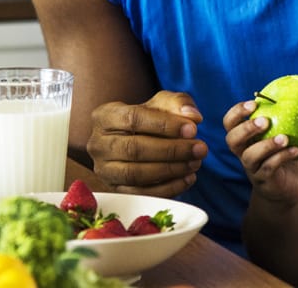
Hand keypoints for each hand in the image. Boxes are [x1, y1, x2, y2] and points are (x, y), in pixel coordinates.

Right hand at [86, 90, 206, 197]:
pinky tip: (188, 178)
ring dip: (170, 170)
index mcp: (105, 115)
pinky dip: (167, 188)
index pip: (133, 119)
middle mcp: (97, 144)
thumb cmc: (149, 119)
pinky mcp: (114, 190)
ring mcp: (103, 169)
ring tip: (196, 163)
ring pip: (135, 174)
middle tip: (200, 149)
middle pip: (134, 149)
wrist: (133, 140)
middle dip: (172, 150)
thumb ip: (178, 103)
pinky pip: (141, 194)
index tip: (193, 129)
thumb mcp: (162, 103)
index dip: (165, 125)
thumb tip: (193, 116)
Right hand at [223, 100, 297, 204]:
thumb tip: (297, 89)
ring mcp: (251, 168)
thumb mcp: (282, 134)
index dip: (237, 112)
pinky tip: (296, 150)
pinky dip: (282, 158)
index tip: (254, 103)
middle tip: (265, 121)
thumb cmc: (283, 156)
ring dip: (267, 145)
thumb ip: (284, 117)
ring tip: (285, 137)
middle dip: (246, 128)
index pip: (229, 123)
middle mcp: (243, 153)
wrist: (285, 189)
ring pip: (250, 156)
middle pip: (232, 140)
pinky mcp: (263, 181)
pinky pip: (269, 168)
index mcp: (244, 138)